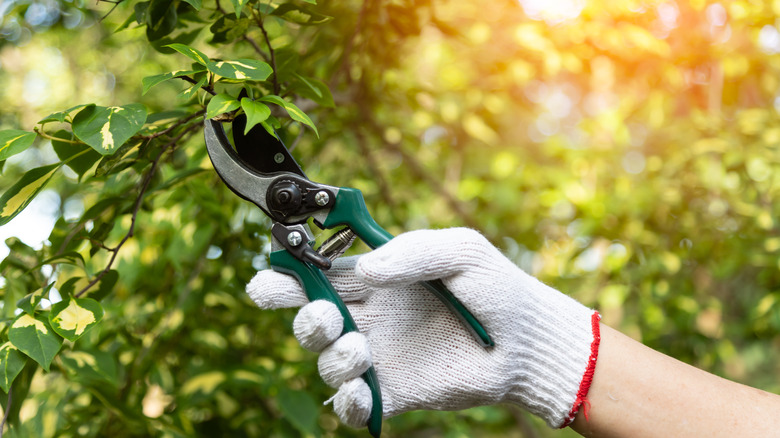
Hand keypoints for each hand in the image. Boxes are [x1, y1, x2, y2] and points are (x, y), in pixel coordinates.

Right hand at [247, 228, 598, 428]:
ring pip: (328, 363)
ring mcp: (381, 357)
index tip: (268, 281)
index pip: (317, 277)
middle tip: (326, 315)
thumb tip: (366, 272)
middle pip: (311, 320)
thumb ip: (413, 251)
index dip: (285, 278)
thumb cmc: (495, 288)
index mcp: (376, 280)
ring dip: (333, 357)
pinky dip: (350, 402)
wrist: (526, 341)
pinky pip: (355, 406)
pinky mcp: (396, 393)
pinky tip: (363, 390)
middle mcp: (370, 317)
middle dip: (305, 319)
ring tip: (361, 347)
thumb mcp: (461, 251)